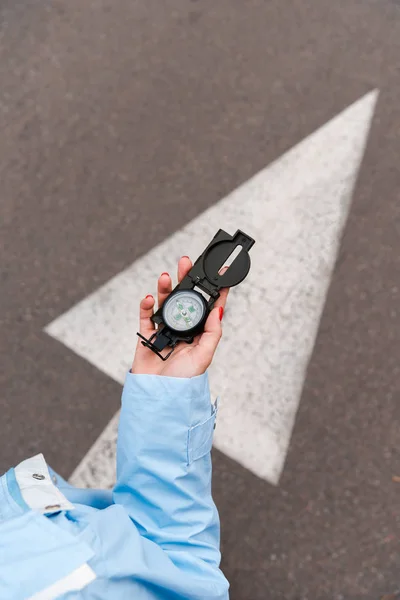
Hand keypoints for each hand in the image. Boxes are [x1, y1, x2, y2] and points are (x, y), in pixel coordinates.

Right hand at [131, 256, 228, 377]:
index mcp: (199, 334)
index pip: (207, 308)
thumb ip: (212, 332)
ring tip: (166, 276)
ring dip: (165, 289)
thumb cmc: (183, 382)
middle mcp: (182, 330)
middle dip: (185, 281)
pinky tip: (150, 298)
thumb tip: (219, 309)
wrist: (158, 397)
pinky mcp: (146, 336)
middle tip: (186, 262)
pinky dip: (146, 306)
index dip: (212, 291)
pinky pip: (145, 317)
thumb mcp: (204, 356)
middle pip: (184, 300)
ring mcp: (163, 332)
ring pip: (164, 304)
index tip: (218, 274)